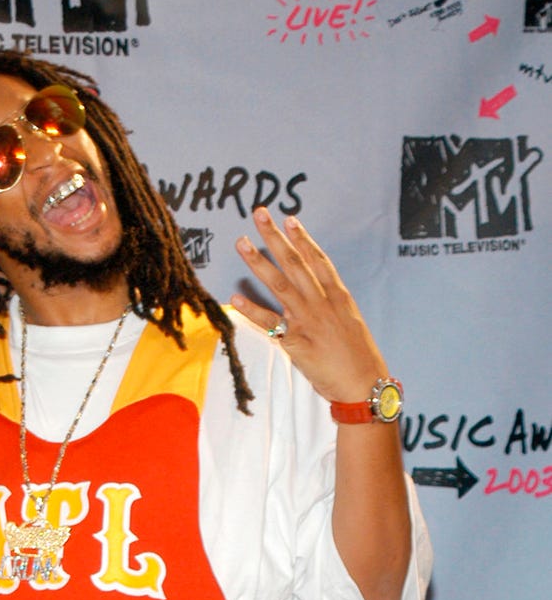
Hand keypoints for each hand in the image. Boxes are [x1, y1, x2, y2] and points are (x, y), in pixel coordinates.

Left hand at [231, 208, 389, 403]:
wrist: (365, 385)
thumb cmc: (358, 357)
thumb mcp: (350, 324)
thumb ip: (332, 307)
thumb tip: (319, 297)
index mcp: (339, 297)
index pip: (318, 260)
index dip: (302, 238)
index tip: (289, 219)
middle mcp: (323, 303)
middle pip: (296, 263)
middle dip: (275, 238)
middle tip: (259, 215)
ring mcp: (309, 321)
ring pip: (280, 284)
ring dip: (258, 262)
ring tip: (241, 243)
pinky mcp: (297, 342)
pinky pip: (270, 323)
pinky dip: (251, 309)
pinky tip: (235, 296)